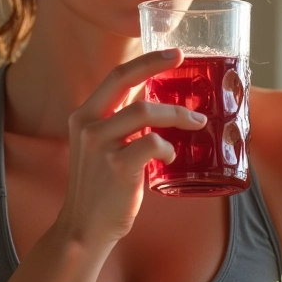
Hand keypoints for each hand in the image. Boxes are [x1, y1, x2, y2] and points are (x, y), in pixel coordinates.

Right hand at [56, 49, 207, 249]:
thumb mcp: (100, 148)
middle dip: (155, 64)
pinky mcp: (116, 166)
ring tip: (197, 121)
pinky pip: (153, 143)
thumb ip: (120, 126)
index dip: (144, 61)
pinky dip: (168, 146)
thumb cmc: (99, 188)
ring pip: (145, 111)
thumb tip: (157, 106)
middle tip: (181, 60)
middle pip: (125, 82)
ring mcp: (99, 145)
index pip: (115, 78)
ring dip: (177, 114)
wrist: (84, 228)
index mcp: (83, 116)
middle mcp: (87, 125)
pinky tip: (171, 156)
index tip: (171, 53)